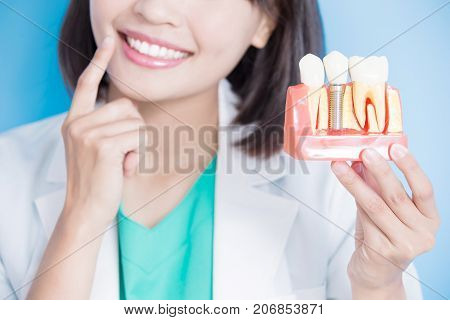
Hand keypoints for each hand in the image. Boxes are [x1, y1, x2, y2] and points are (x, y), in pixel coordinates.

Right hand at [61, 36, 144, 227]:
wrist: (86, 211)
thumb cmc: (98, 182)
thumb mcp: (96, 149)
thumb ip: (106, 127)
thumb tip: (132, 110)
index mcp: (75, 122)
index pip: (86, 84)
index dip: (99, 62)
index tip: (108, 42)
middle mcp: (78, 124)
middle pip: (127, 107)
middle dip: (134, 130)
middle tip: (121, 155)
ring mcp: (89, 134)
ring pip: (137, 124)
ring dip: (138, 146)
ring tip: (121, 164)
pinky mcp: (104, 146)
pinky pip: (140, 138)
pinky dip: (139, 156)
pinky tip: (124, 170)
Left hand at [331, 145, 439, 297]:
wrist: (375, 275)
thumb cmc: (381, 240)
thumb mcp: (383, 211)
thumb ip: (375, 188)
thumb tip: (361, 160)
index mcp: (430, 220)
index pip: (425, 189)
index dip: (410, 166)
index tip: (394, 147)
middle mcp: (424, 233)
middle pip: (397, 195)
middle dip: (379, 170)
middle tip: (364, 152)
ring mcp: (406, 245)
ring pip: (376, 205)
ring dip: (355, 182)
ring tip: (341, 165)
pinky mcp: (385, 251)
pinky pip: (365, 218)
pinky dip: (353, 199)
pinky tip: (345, 183)